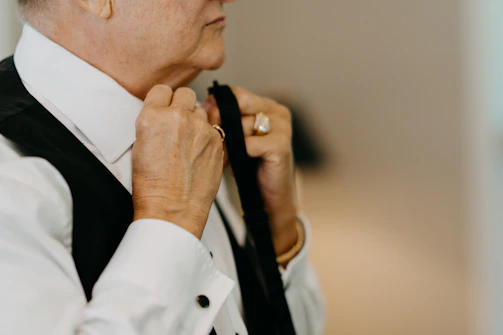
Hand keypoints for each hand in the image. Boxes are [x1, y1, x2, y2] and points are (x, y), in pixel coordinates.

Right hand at [132, 85, 224, 238]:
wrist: (172, 208)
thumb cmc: (152, 184)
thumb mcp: (140, 145)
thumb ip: (154, 122)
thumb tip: (163, 113)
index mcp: (152, 116)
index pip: (162, 89)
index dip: (163, 100)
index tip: (165, 108)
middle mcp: (177, 117)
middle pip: (185, 94)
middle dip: (182, 105)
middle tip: (179, 123)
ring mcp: (200, 128)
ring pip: (201, 110)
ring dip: (196, 120)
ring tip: (189, 142)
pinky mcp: (217, 140)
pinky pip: (213, 128)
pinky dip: (208, 136)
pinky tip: (200, 153)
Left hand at [202, 88, 298, 255]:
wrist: (268, 201)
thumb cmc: (249, 168)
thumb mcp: (236, 138)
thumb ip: (225, 119)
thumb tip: (202, 106)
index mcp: (268, 106)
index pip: (238, 93)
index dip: (218, 105)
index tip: (204, 119)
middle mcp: (278, 112)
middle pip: (240, 103)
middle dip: (222, 121)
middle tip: (213, 138)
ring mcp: (282, 128)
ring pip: (242, 124)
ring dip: (228, 142)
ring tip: (225, 158)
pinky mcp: (281, 146)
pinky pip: (248, 143)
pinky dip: (237, 155)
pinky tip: (235, 165)